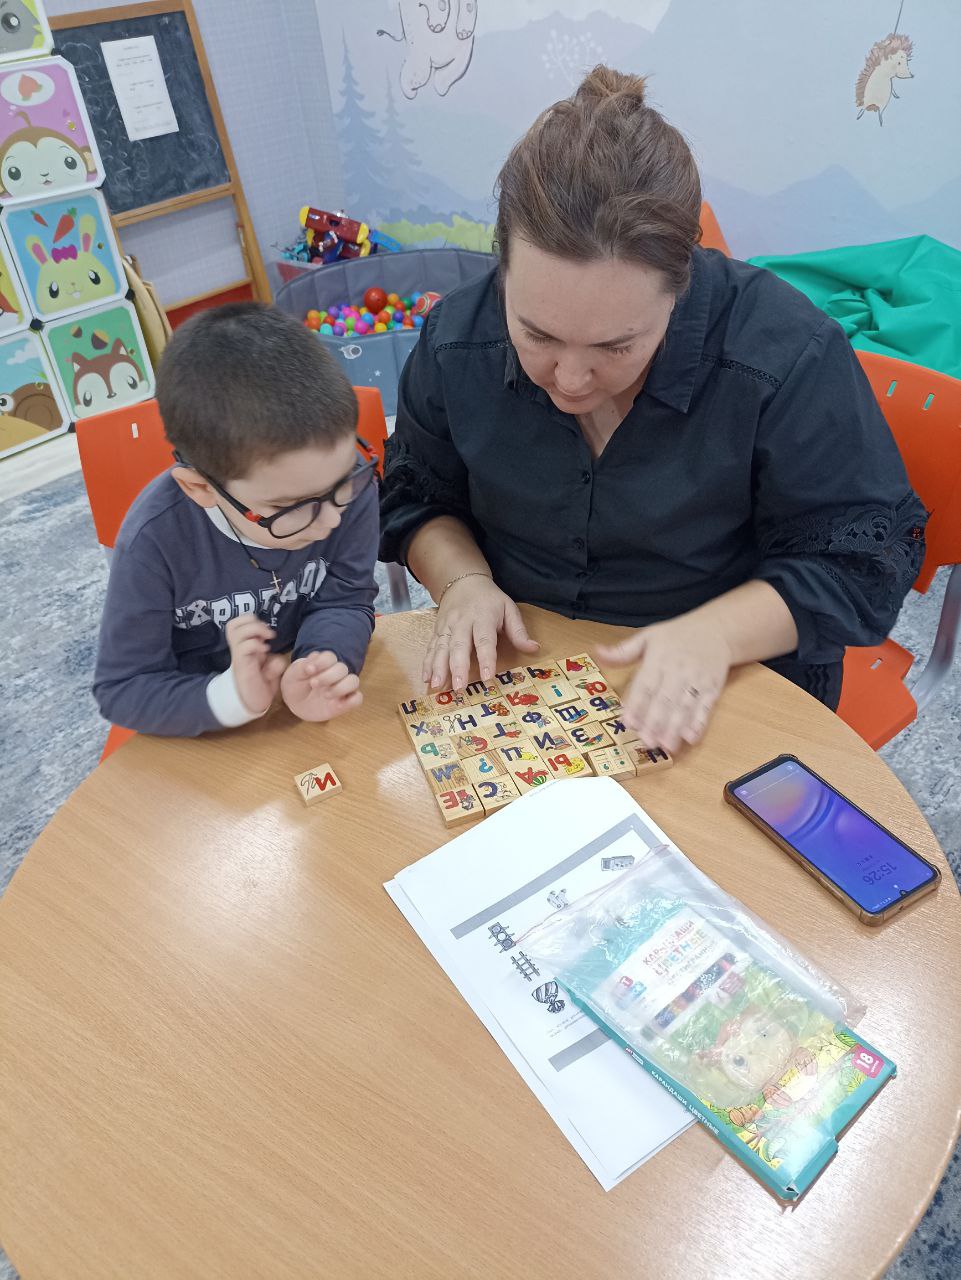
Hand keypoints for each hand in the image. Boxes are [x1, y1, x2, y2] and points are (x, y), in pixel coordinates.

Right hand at [225, 616, 287, 714]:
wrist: (253, 703)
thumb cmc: (262, 685)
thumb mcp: (271, 670)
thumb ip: (274, 662)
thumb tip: (277, 657)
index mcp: (244, 646)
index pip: (237, 623)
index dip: (250, 620)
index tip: (265, 631)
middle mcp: (239, 650)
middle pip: (233, 624)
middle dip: (252, 622)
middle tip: (267, 634)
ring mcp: (239, 658)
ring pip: (236, 631)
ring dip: (254, 630)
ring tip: (265, 641)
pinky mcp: (242, 667)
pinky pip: (243, 647)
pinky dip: (255, 644)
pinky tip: (264, 651)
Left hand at [281, 650, 362, 722]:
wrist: (294, 703)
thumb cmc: (295, 684)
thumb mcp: (293, 674)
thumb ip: (302, 667)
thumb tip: (311, 664)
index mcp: (324, 663)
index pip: (330, 657)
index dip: (322, 662)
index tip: (309, 670)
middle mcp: (335, 674)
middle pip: (342, 668)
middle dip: (328, 676)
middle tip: (313, 684)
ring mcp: (342, 688)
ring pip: (354, 681)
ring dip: (341, 687)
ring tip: (325, 695)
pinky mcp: (345, 703)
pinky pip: (357, 699)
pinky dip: (351, 701)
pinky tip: (336, 704)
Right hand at [424, 576, 538, 689]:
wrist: (463, 581)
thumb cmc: (490, 599)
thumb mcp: (508, 609)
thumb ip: (519, 631)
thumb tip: (534, 648)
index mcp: (483, 617)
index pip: (484, 640)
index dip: (486, 659)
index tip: (487, 678)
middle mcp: (462, 622)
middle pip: (459, 646)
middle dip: (457, 668)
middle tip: (458, 688)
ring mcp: (447, 626)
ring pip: (441, 648)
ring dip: (438, 668)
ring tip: (436, 686)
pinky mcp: (437, 630)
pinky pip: (431, 647)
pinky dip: (427, 663)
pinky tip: (426, 678)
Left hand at [595, 614, 731, 751]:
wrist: (717, 628)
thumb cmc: (678, 635)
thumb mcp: (648, 637)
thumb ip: (622, 651)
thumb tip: (597, 652)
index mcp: (659, 659)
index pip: (645, 685)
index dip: (637, 705)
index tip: (628, 722)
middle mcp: (678, 670)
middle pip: (665, 700)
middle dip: (656, 722)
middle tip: (646, 742)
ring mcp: (697, 680)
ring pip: (685, 707)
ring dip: (675, 728)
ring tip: (666, 746)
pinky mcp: (713, 688)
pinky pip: (705, 707)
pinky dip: (699, 723)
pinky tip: (691, 738)